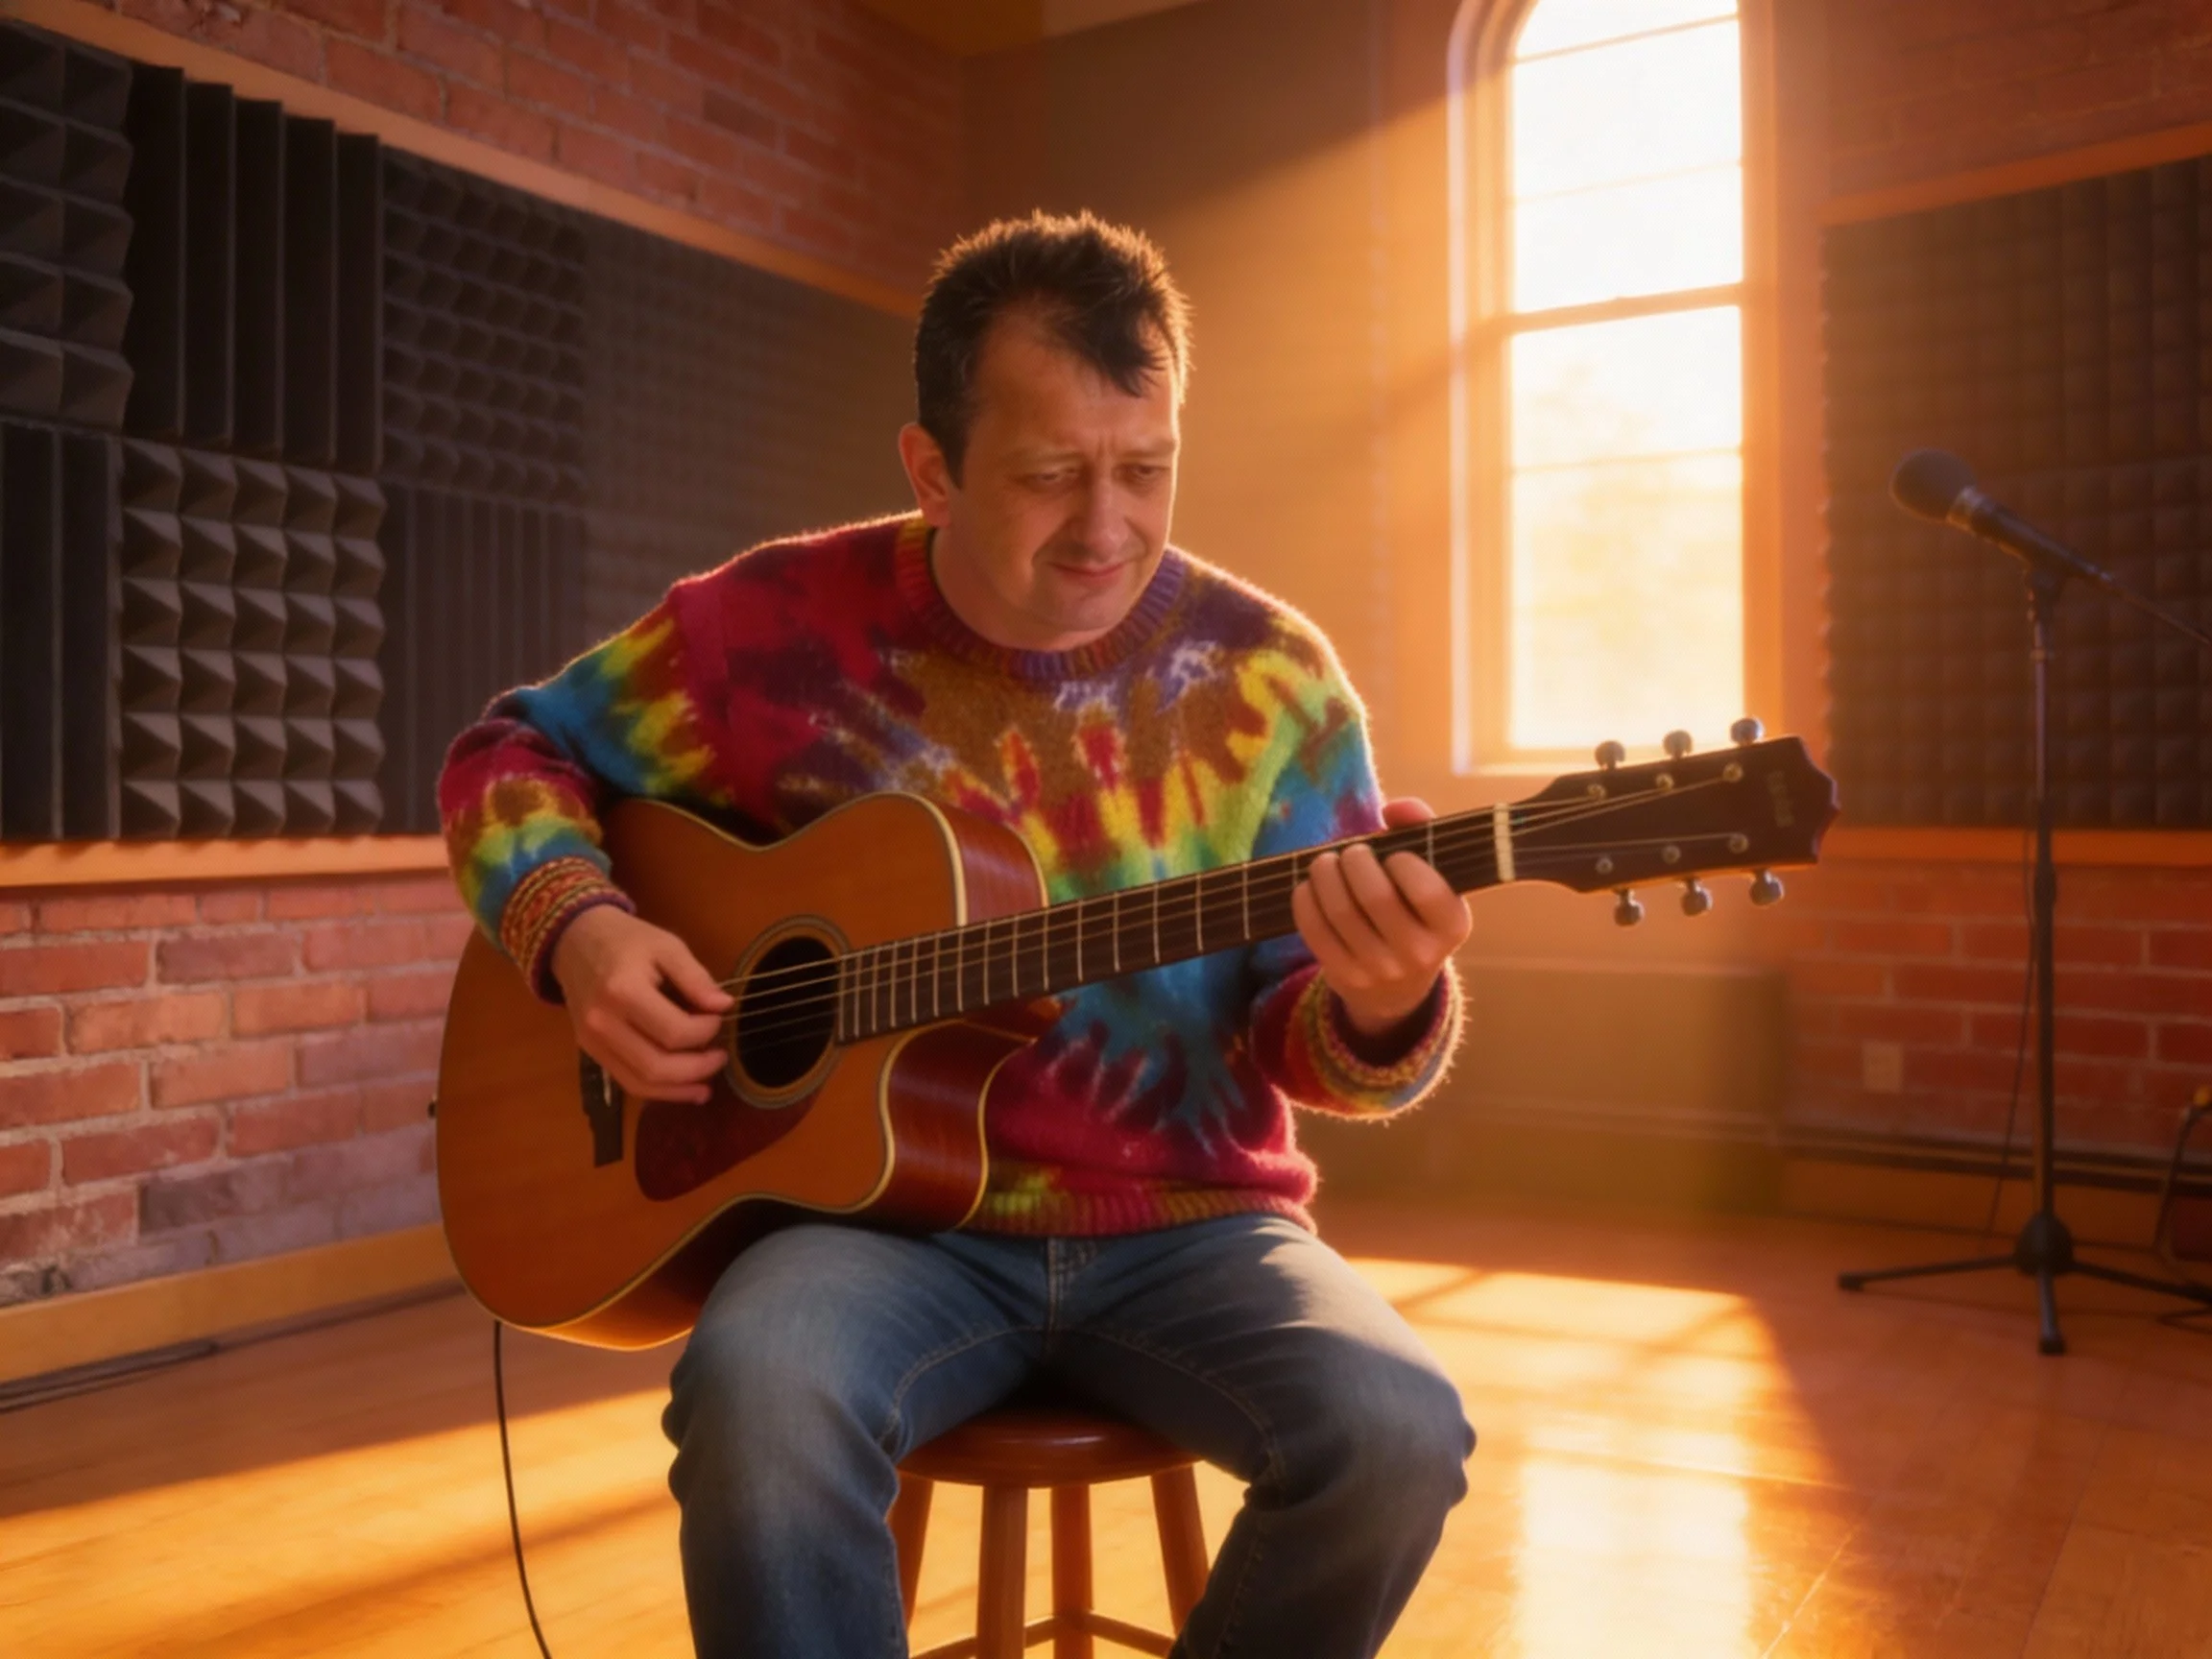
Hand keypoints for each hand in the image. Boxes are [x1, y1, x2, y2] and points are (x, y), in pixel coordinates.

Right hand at [551, 906, 734, 1103]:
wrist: (575, 941)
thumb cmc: (626, 940)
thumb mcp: (667, 946)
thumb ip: (696, 978)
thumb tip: (724, 1007)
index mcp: (623, 991)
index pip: (674, 1032)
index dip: (705, 1032)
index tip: (720, 1018)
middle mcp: (602, 1023)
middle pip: (655, 1066)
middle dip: (697, 1068)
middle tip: (721, 1057)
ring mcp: (592, 1041)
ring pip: (640, 1083)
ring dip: (678, 1090)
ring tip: (706, 1087)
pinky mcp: (591, 1051)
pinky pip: (626, 1081)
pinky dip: (657, 1091)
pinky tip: (682, 1089)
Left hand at [1291, 797, 1471, 1038]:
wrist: (1398, 984)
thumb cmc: (1414, 908)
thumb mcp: (1431, 874)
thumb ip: (1421, 828)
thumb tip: (1393, 808)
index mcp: (1452, 925)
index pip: (1428, 892)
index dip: (1404, 864)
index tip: (1393, 854)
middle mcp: (1420, 954)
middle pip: (1376, 897)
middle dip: (1355, 861)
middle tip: (1351, 852)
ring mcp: (1381, 970)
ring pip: (1342, 913)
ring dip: (1325, 875)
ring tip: (1325, 862)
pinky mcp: (1346, 978)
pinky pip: (1316, 932)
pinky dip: (1306, 901)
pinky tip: (1309, 886)